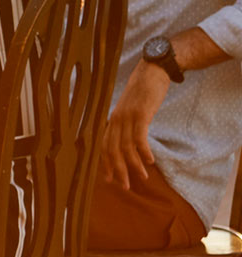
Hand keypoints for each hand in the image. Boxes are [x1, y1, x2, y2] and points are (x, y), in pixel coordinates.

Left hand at [98, 60, 168, 189]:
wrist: (152, 71)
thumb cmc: (143, 92)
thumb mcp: (132, 110)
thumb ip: (128, 124)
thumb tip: (130, 141)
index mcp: (112, 119)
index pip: (104, 146)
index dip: (105, 164)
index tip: (109, 180)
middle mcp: (115, 119)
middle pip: (112, 150)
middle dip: (118, 170)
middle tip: (125, 186)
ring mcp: (127, 116)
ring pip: (126, 146)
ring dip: (134, 164)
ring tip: (142, 178)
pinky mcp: (140, 113)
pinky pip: (139, 136)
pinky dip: (143, 150)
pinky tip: (149, 161)